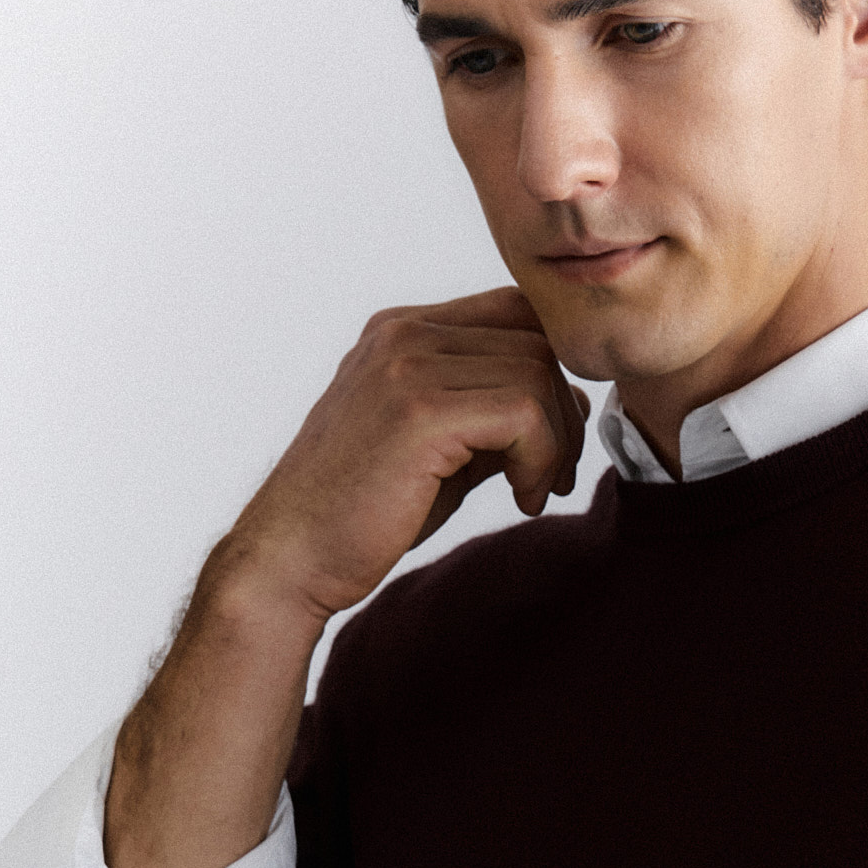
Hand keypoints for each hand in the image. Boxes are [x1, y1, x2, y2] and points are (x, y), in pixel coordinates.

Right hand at [226, 284, 589, 625]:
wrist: (295, 557)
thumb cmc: (364, 513)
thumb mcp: (442, 449)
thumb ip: (495, 414)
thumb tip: (573, 400)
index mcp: (402, 332)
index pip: (515, 311)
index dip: (552, 372)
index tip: (550, 442)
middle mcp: (403, 334)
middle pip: (535, 339)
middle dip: (564, 414)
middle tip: (556, 477)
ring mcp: (407, 365)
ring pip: (538, 374)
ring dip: (557, 443)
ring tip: (534, 492)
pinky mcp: (420, 411)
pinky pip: (525, 412)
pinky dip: (543, 460)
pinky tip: (525, 499)